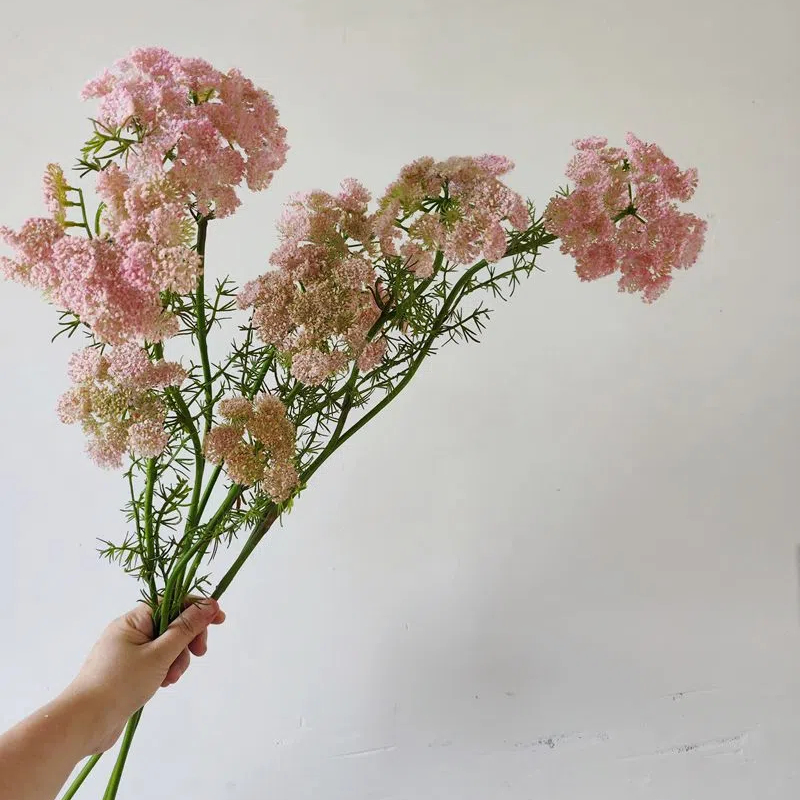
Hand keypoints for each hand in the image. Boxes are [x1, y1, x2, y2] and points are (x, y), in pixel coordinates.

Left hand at [63, 599, 225, 753]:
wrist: (84, 723)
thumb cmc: (120, 683)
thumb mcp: (160, 654)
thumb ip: (186, 628)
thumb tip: (210, 605)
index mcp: (133, 620)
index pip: (172, 601)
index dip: (198, 608)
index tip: (219, 620)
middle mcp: (129, 632)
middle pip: (171, 624)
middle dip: (187, 640)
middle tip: (198, 654)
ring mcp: (127, 652)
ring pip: (166, 646)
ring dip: (176, 660)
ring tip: (171, 679)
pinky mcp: (127, 672)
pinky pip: (155, 662)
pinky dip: (164, 670)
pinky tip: (162, 684)